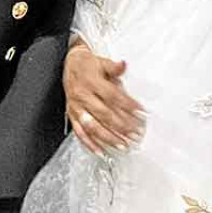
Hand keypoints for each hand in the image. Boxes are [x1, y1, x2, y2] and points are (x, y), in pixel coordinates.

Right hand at [64, 40, 145, 156]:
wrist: (70, 64)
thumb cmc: (88, 65)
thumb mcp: (102, 62)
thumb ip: (114, 68)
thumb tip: (124, 66)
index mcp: (91, 82)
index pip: (112, 96)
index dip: (128, 106)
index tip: (141, 113)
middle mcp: (83, 95)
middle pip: (104, 114)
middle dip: (121, 126)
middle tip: (135, 134)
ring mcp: (76, 107)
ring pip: (92, 126)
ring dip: (108, 138)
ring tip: (122, 145)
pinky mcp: (72, 115)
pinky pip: (79, 132)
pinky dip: (89, 144)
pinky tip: (101, 150)